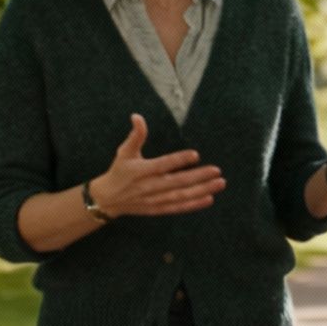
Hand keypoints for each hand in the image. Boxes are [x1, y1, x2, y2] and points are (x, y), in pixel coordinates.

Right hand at [89, 115, 225, 218]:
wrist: (107, 199)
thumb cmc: (119, 171)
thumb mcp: (124, 152)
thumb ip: (135, 136)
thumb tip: (137, 116)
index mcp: (141, 171)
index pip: (163, 165)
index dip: (178, 160)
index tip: (195, 155)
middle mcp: (149, 186)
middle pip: (177, 182)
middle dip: (198, 177)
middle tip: (217, 171)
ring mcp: (154, 199)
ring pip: (181, 196)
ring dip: (201, 190)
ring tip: (219, 183)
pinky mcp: (158, 209)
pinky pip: (178, 207)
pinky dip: (193, 204)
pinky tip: (209, 198)